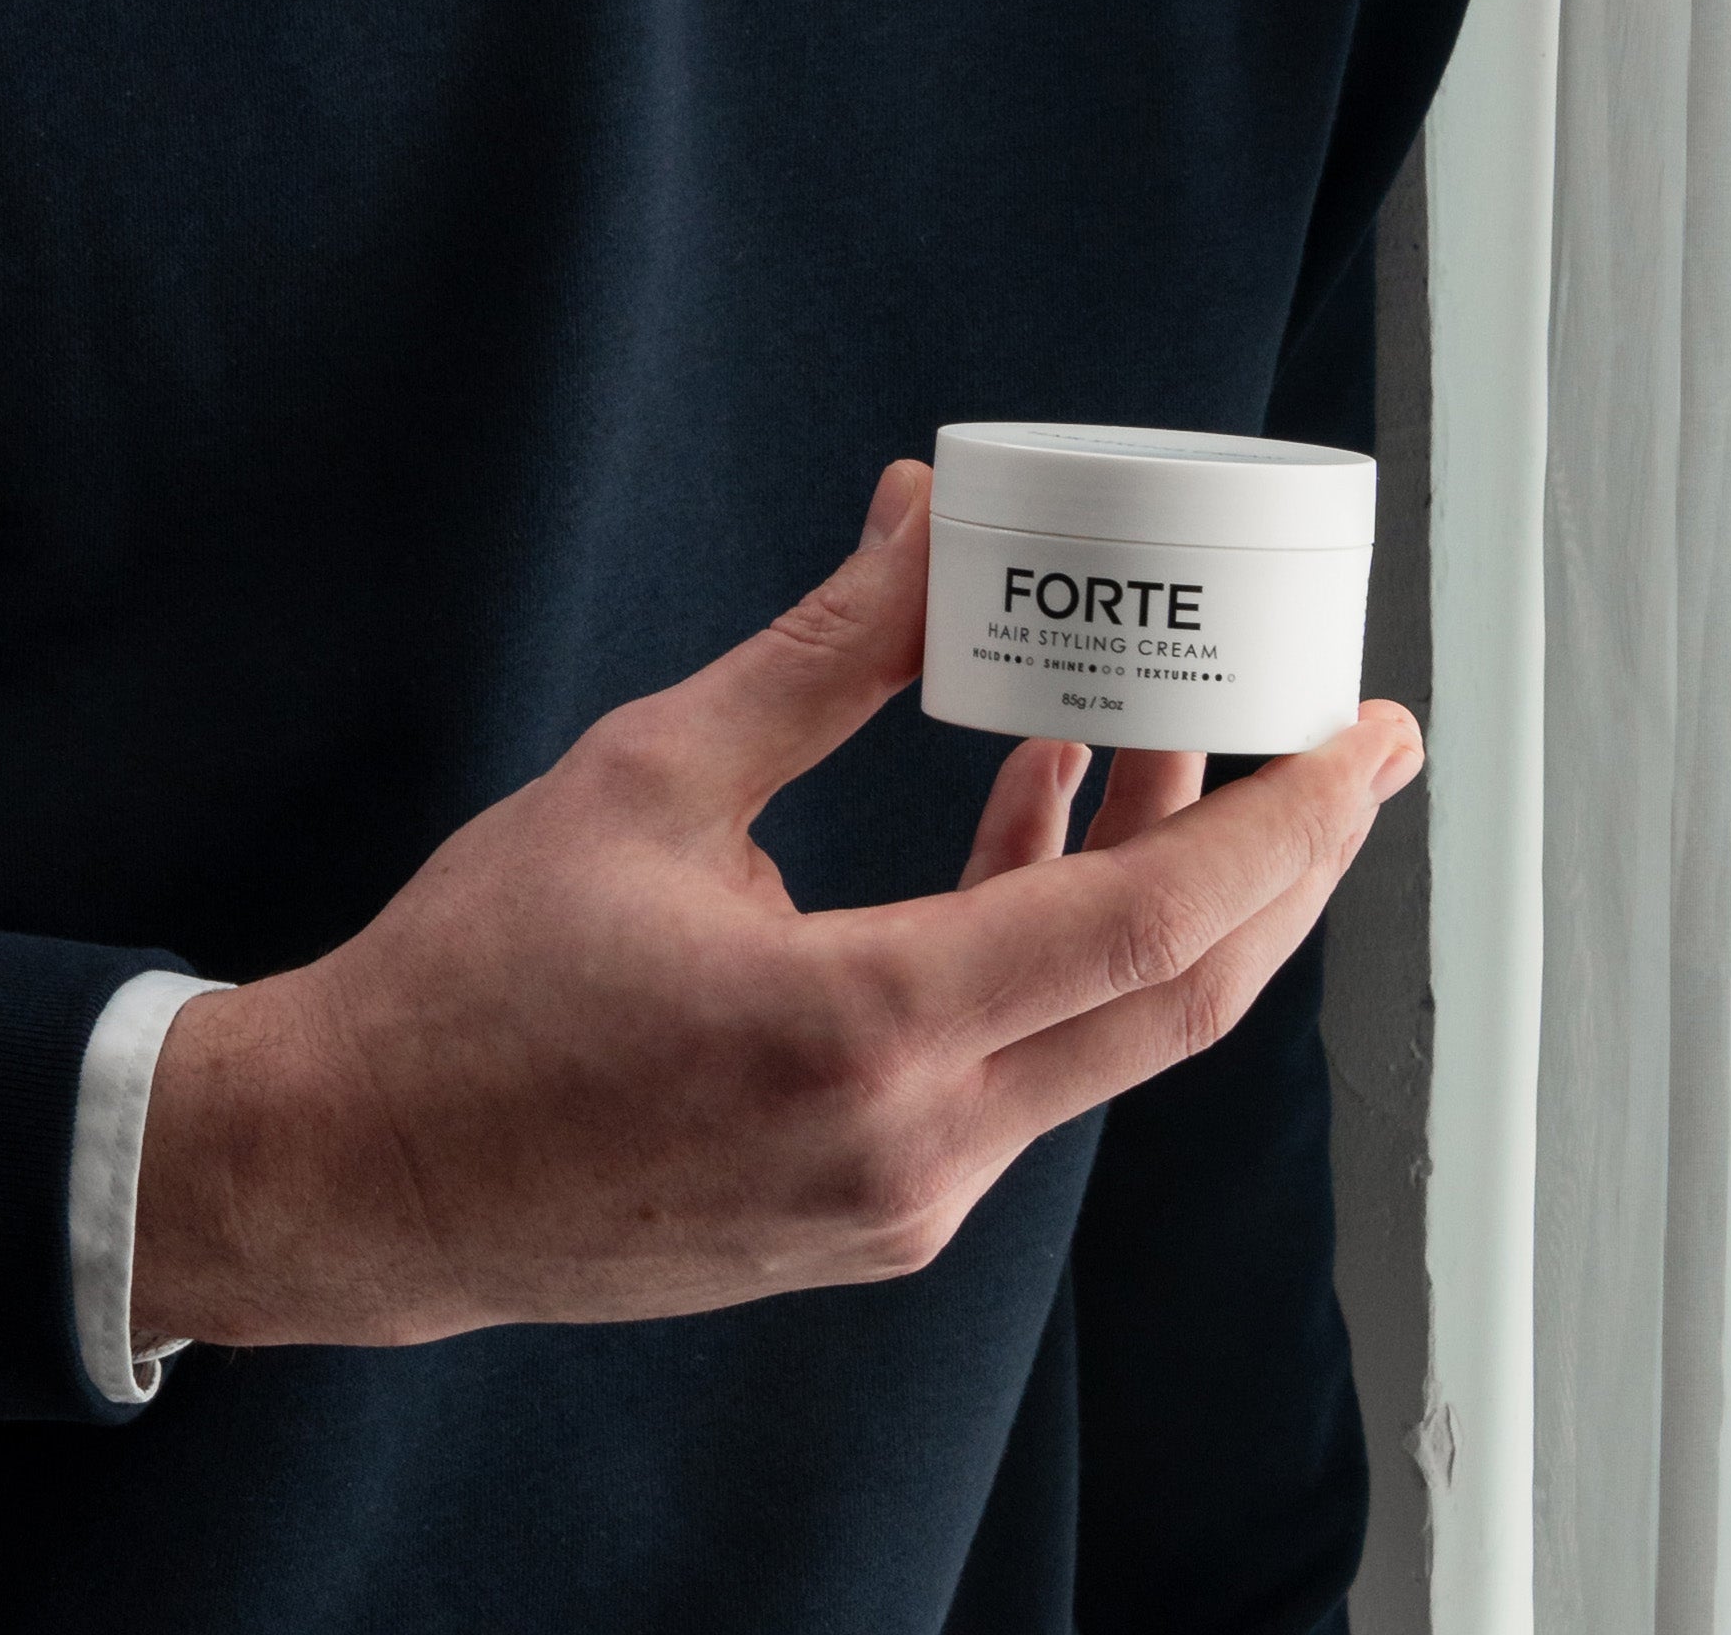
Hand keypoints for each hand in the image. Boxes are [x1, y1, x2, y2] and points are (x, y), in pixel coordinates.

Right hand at [128, 455, 1422, 1349]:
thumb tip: (925, 516)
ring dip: (1165, 892)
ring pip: (1102, 1038)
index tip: (1368, 732)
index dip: (1286, 822)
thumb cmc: (478, 982)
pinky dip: (1059, 944)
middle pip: (1174, 1001)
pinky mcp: (868, 1214)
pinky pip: (1019, 1069)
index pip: (1150, 927)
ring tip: (1184, 744)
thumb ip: (820, 653)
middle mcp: (913, 1147)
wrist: (363, 1177)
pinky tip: (1036, 816)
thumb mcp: (652, 777)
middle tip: (1347, 741)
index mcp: (864, 1034)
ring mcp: (898, 1202)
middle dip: (1285, 860)